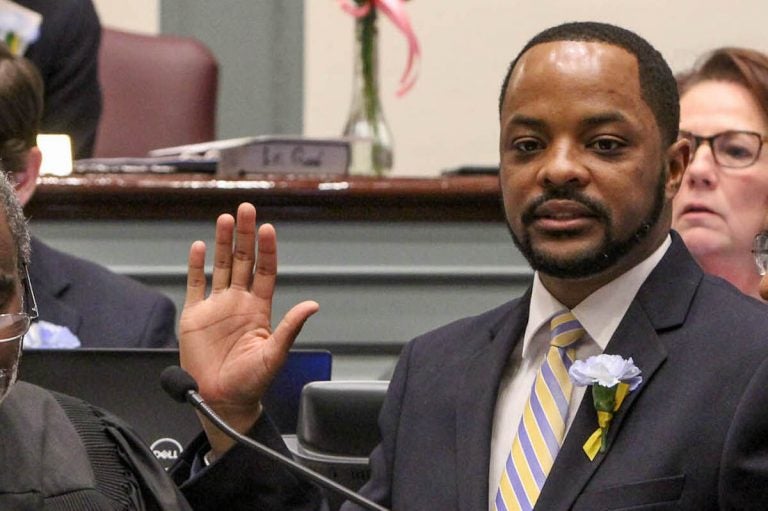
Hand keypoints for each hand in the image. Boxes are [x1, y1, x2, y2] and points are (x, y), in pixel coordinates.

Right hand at [179, 203, 318, 454]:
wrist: (222, 400)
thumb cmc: (251, 382)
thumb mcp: (274, 355)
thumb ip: (290, 328)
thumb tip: (312, 305)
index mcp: (259, 309)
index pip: (264, 271)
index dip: (266, 250)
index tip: (268, 229)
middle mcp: (238, 303)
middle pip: (243, 261)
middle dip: (245, 235)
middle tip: (247, 209)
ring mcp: (216, 308)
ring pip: (221, 267)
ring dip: (223, 244)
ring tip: (226, 219)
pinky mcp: (195, 317)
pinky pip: (195, 285)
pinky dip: (196, 266)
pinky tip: (199, 247)